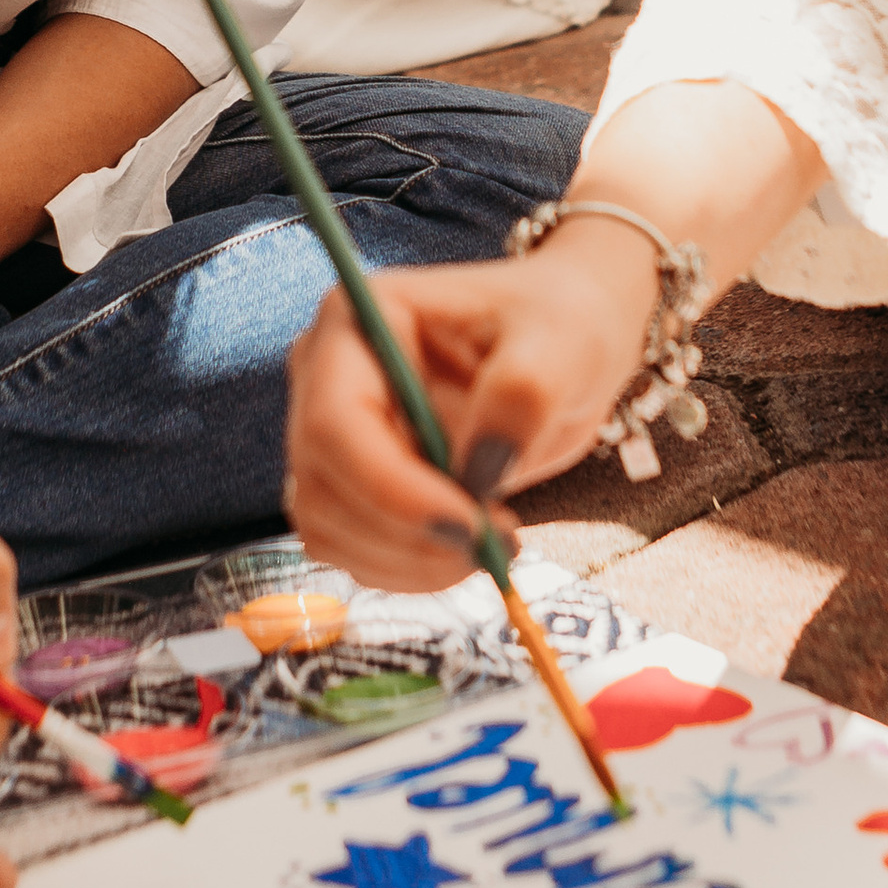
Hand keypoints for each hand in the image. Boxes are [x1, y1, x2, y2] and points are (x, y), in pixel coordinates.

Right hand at [283, 226, 655, 590]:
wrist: (559, 350)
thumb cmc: (558, 326)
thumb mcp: (564, 344)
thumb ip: (524, 393)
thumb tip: (479, 470)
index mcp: (357, 319)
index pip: (336, 422)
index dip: (392, 489)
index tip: (470, 528)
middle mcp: (322, 375)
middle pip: (323, 485)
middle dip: (407, 534)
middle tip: (496, 544)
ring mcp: (330, 433)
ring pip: (328, 530)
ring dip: (409, 562)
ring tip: (493, 542)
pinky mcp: (349, 482)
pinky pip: (351, 550)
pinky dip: (410, 568)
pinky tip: (470, 542)